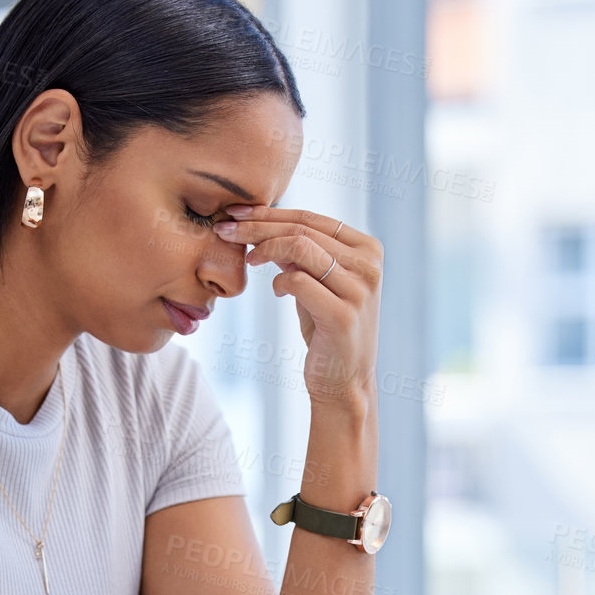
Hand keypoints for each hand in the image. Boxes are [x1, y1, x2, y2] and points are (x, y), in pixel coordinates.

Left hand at [215, 206, 381, 412]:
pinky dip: (279, 281)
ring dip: (263, 247)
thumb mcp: (317, 283)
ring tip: (247, 259)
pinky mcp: (343, 315)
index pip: (312, 218)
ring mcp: (359, 290)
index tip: (235, 212)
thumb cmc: (327, 330)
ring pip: (300, 247)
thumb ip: (300, 254)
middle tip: (224, 228)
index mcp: (368, 249)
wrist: (344, 382)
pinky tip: (276, 290)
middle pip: (302, 229)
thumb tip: (263, 222)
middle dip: (257, 225)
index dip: (271, 212)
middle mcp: (369, 265)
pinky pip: (298, 281)